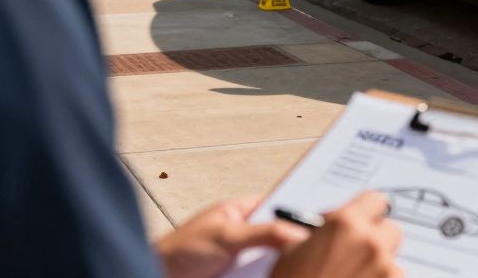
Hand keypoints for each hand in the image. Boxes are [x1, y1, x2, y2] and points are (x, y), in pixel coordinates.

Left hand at [154, 196, 308, 277]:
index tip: (324, 213)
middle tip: (316, 243)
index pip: (279, 205)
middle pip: (281, 236)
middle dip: (296, 240)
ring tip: (301, 261)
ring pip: (275, 259)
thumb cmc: (178, 251)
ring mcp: (244, 259)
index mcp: (241, 212)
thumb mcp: (226, 236)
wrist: (153, 275)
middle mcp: (246, 235)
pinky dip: (274, 275)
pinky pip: (266, 275)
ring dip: (284, 262)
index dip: (300, 209)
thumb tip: (298, 231)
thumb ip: (263, 232)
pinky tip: (284, 274)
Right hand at [271, 192, 402, 277]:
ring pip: (391, 261)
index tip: (357, 222)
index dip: (365, 211)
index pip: (375, 200)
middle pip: (390, 230)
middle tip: (355, 255)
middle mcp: (371, 243)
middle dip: (375, 240)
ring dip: (377, 268)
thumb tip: (327, 228)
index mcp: (346, 224)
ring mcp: (386, 270)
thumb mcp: (291, 253)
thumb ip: (318, 234)